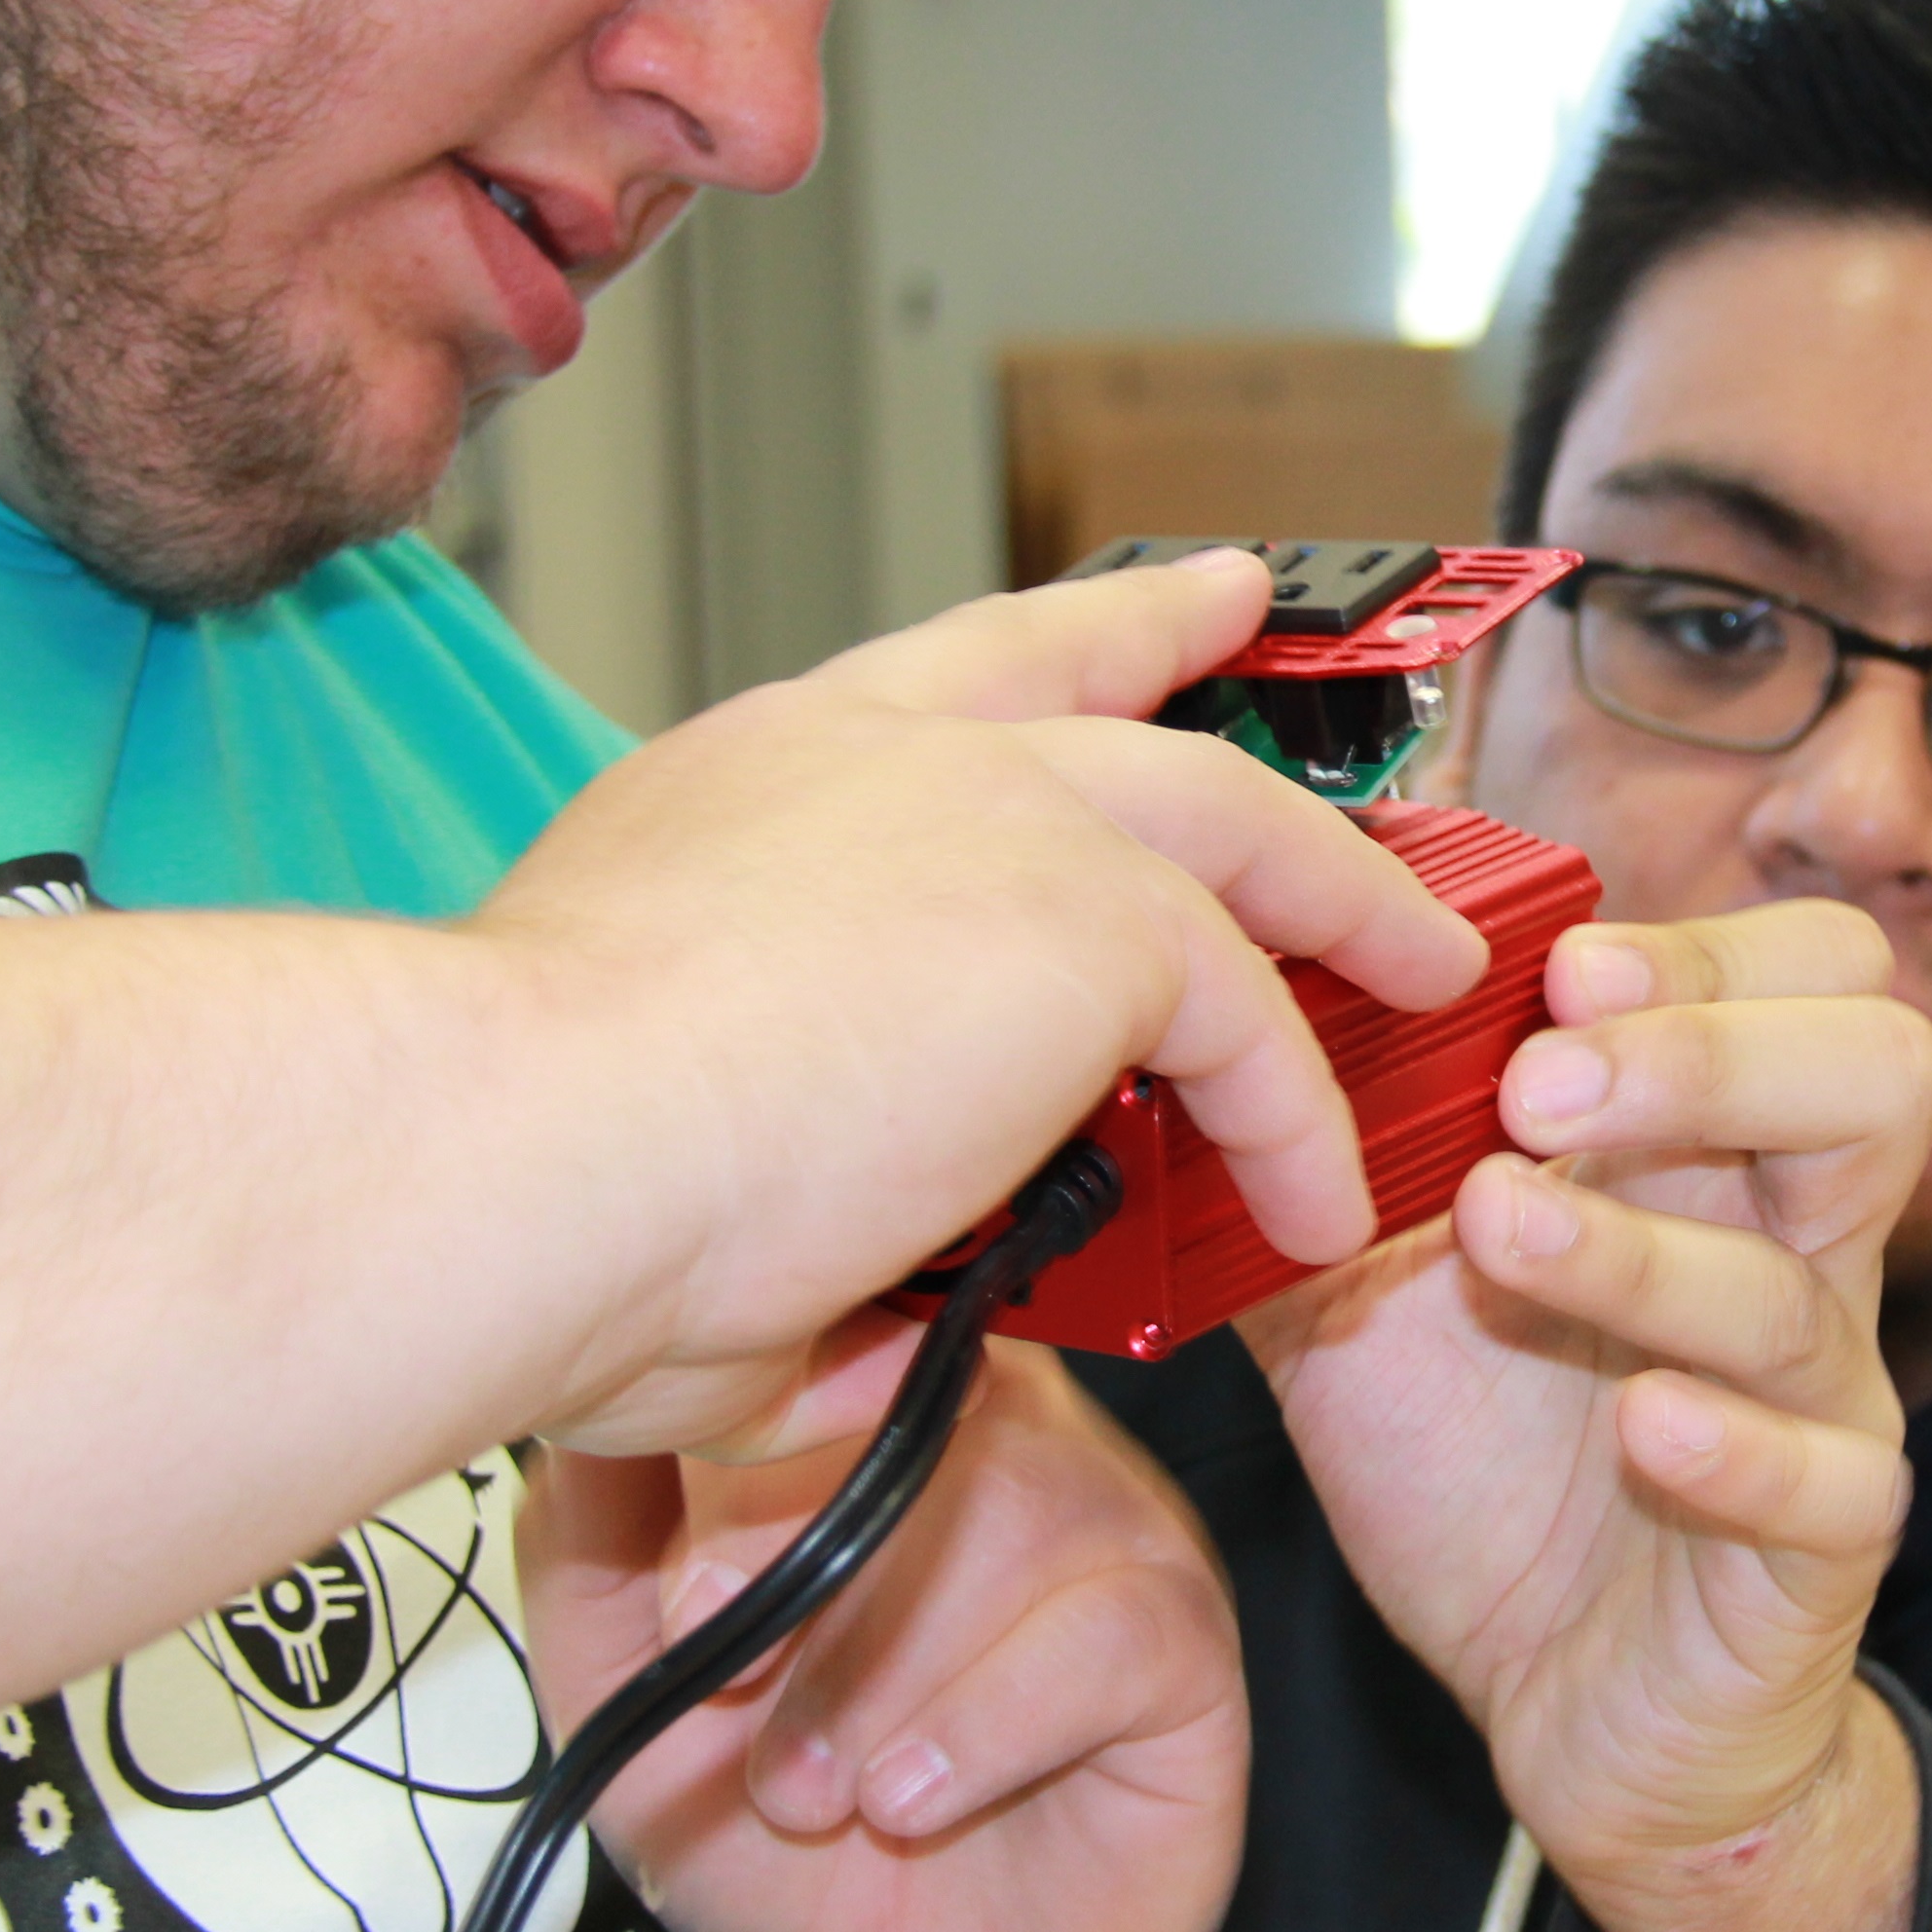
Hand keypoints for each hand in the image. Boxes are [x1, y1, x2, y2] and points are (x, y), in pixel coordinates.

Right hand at [475, 553, 1486, 1456]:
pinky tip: (1320, 1208)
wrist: (511, 1156)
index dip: (1060, 644)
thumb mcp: (663, 1132)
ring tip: (1420, 970)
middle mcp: (873, 760)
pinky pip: (1252, 1028)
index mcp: (748, 781)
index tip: (1144, 611)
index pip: (940, 676)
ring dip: (1340, 904)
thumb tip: (843, 1320)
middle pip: (1106, 689)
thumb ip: (787, 1189)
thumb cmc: (521, 1178)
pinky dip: (1296, 1123)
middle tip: (1272, 642)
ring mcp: (996, 821)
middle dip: (1212, 669)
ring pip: (1230, 833)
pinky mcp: (1094, 927)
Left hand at [520, 1339, 1242, 1931]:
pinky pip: (1109, 1632)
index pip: (837, 1351)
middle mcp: (1018, 1436)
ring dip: (884, 1670)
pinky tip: (913, 1802)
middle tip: (732, 1698)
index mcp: (882, 1408)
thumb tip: (579, 1408)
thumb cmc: (770, 1817)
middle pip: (931, 1417)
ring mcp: (1120, 1530)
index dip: (753, 1466)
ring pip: (1018, 1515)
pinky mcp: (1187, 1648)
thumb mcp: (629, 1682)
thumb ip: (593, 1540)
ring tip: (816, 1791)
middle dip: (807, 1571)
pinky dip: (985, 1724)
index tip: (685, 1603)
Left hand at [1241, 899, 1931, 1931]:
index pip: (1811, 971)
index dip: (1702, 947)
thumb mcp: (1372, 1285)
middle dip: (1709, 1048)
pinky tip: (1643, 1422)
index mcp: (1711, 1152)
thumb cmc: (1493, 1467)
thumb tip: (1193, 1025)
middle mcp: (1795, 1250)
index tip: (1554, 966)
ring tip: (1498, 1227)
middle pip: (1877, 1072)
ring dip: (1644, 1249)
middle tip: (1537, 1083)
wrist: (1574, 1707)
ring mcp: (1823, 1399)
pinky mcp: (1822, 1551)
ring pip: (1802, 1287)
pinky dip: (1735, 1446)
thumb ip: (1317, 1157)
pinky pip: (1830, 1482)